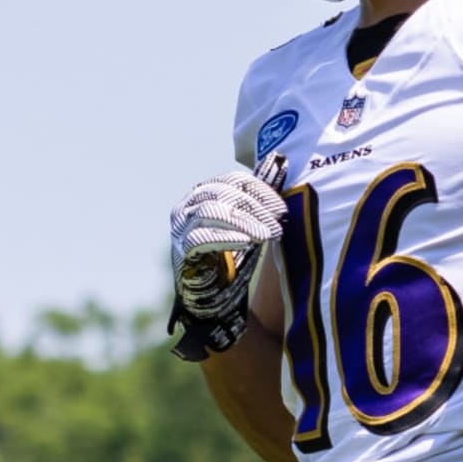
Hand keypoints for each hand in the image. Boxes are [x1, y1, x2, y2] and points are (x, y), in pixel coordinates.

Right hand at [167, 154, 287, 359]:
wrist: (216, 299)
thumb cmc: (234, 257)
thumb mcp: (251, 225)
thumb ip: (261, 199)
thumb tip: (282, 161)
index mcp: (205, 193)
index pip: (233, 180)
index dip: (260, 191)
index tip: (281, 208)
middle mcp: (189, 206)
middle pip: (223, 193)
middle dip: (254, 208)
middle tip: (277, 226)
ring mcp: (181, 228)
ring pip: (211, 210)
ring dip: (243, 221)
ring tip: (266, 235)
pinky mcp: (180, 251)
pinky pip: (200, 237)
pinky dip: (224, 237)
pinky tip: (246, 242)